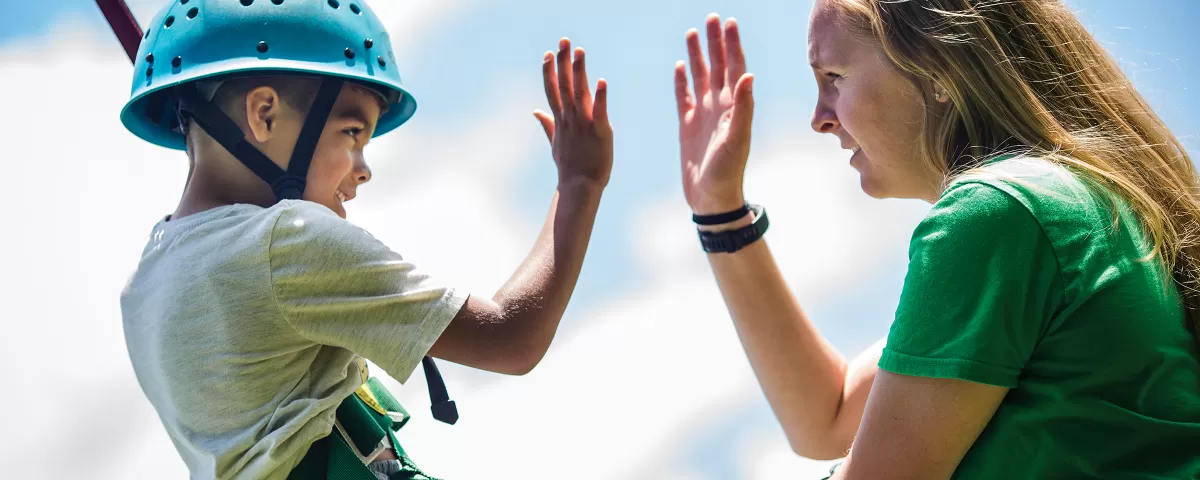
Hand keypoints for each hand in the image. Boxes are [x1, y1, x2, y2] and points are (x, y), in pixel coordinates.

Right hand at [534, 38, 613, 188]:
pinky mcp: (600, 132)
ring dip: (579, 72)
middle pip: (563, 85)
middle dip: (563, 62)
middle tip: (564, 41)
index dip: (549, 70)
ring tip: (580, 51)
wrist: (579, 187)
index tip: (548, 52)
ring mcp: (583, 125)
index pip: (552, 90)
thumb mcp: (555, 143)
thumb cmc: (570, 167)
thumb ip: (546, 124)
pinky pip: (600, 112)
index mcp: (560, 120)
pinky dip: (601, 97)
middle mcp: (570, 119)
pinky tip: (602, 81)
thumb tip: (535, 110)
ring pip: (579, 94)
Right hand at [675, 14, 754, 214]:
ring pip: (700, 77)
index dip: (732, 45)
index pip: (734, 68)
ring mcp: (703, 114)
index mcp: (733, 106)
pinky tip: (679, 67)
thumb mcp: (737, 138)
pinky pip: (684, 97)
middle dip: (715, 42)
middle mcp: (720, 106)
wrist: (711, 197)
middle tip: (711, 18)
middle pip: (718, 66)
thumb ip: (743, 107)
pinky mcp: (687, 125)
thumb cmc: (727, 171)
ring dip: (697, 55)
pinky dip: (682, 81)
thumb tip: (747, 74)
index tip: (728, 22)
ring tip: (693, 33)